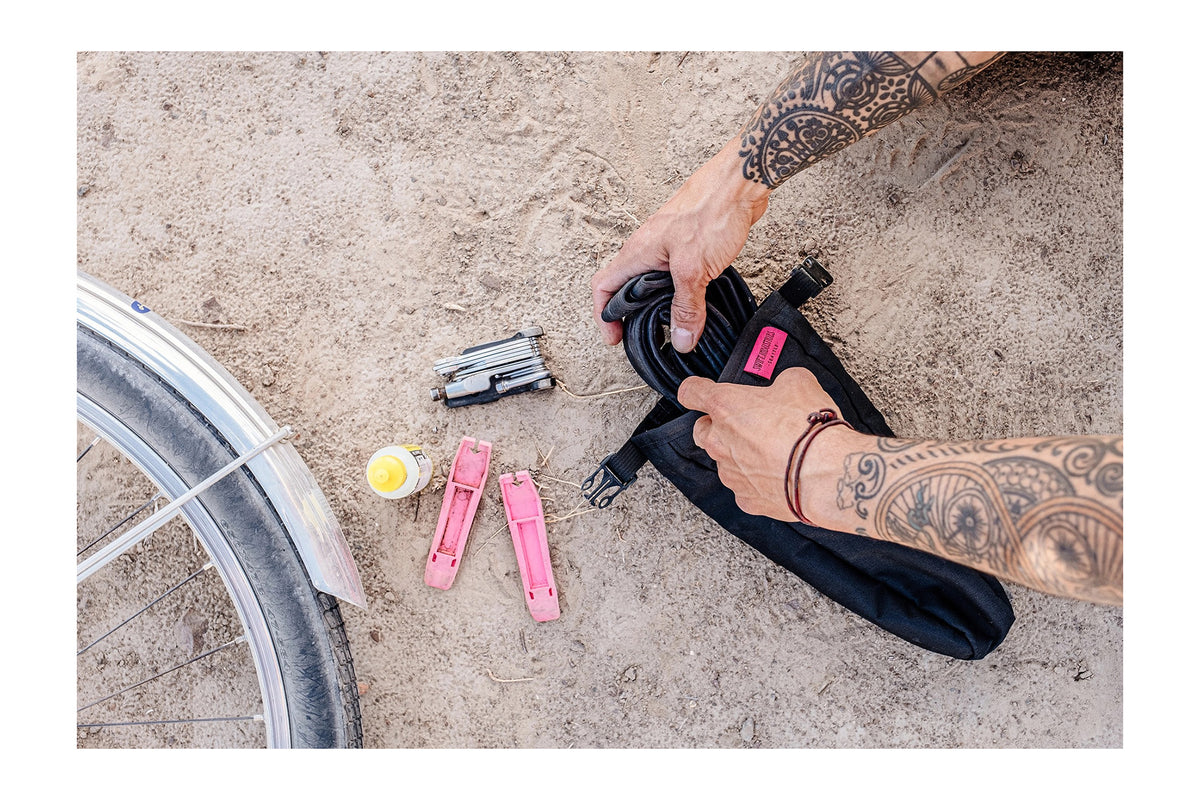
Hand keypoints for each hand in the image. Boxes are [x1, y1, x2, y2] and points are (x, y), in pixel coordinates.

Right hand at [591, 137, 769, 351]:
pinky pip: (676, 274)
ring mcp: (668, 245)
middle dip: (632, 314)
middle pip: (627, 287)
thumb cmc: (711, 210)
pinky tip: (698, 300)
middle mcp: (648, 248)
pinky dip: (681, 291)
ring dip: (659, 303)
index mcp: (638, 253)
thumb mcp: (694, 269)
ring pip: (653, 281)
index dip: (604, 315)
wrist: (740, 183)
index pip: (603, 287)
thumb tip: (681, 339)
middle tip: (645, 335)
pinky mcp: (689, 244)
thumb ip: (686, 307)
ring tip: (672, 323)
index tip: (614, 337)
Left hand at [678, 368, 858, 519]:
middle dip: (717, 426)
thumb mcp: (799, 382)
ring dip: (739, 455)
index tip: (701, 391)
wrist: (825, 473)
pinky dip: (756, 481)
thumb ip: (781, 381)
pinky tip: (778, 475)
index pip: (691, 392)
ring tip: (771, 452)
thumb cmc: (810, 429)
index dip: (696, 389)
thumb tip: (785, 386)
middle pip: (701, 430)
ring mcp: (730, 473)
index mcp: (725, 406)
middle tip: (746, 423)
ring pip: (723, 460)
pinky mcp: (746, 498)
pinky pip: (743, 487)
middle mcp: (720, 441)